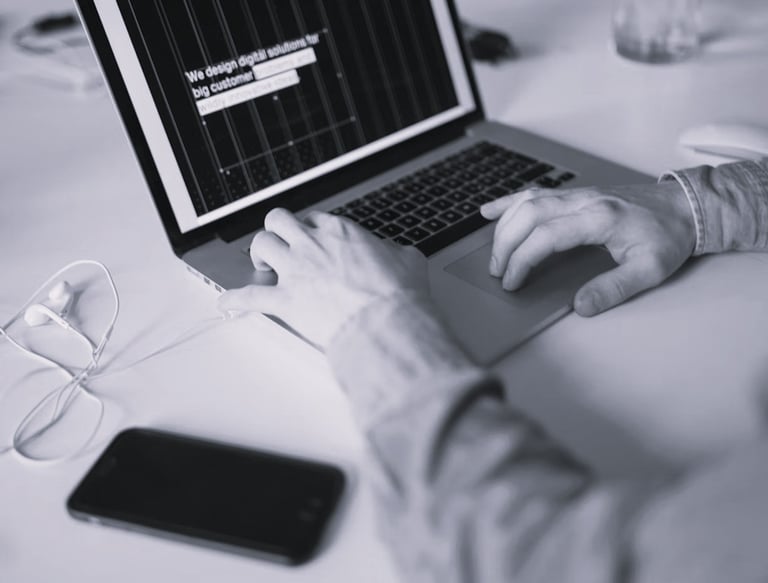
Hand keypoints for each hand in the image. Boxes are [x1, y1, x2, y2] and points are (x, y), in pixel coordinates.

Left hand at [218, 208, 428, 348]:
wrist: (386, 324)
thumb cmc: (398, 296)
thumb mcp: (409, 261)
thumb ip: (396, 253)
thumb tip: (398, 254)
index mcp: (341, 233)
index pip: (314, 219)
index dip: (310, 229)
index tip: (312, 239)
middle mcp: (312, 246)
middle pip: (278, 221)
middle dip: (277, 231)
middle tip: (281, 245)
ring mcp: (296, 271)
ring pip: (260, 245)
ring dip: (258, 255)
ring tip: (261, 267)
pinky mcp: (285, 301)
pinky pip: (249, 297)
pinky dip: (235, 300)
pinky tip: (226, 302)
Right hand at [480, 181, 695, 316]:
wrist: (685, 208)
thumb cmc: (668, 236)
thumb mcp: (649, 270)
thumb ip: (614, 288)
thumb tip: (581, 305)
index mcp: (600, 218)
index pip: (546, 236)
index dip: (523, 260)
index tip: (512, 282)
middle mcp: (583, 201)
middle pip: (529, 215)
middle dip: (505, 245)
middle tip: (497, 272)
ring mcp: (577, 194)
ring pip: (527, 202)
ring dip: (504, 227)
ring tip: (494, 255)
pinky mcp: (574, 195)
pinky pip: (534, 193)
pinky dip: (509, 202)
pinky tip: (490, 211)